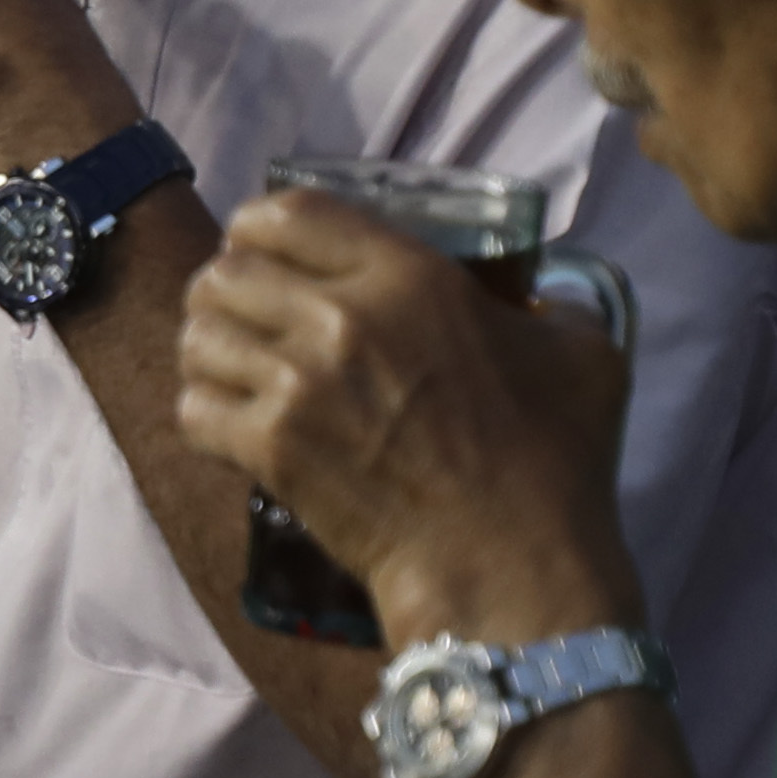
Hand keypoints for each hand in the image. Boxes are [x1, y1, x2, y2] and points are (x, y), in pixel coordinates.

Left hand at [172, 186, 641, 648]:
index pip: (288, 212)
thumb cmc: (555, 464)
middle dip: (226, 289)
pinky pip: (193, 407)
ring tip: (230, 367)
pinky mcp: (271, 450)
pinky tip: (231, 423)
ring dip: (207, 348)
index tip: (266, 250)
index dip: (259, 226)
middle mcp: (342, 318)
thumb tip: (534, 296)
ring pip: (197, 335)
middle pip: (226, 271)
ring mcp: (299, 385)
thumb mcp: (583, 354)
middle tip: (246, 316)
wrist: (508, 565)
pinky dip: (203, 412)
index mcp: (411, 276)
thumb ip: (551, 306)